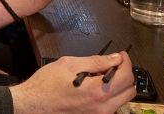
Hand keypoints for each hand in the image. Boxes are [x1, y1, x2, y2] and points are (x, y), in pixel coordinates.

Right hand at [11, 52, 135, 113]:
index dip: (126, 62)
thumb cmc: (46, 85)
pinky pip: (111, 105)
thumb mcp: (69, 64)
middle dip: (125, 74)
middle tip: (112, 64)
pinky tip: (94, 86)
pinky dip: (109, 94)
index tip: (121, 55)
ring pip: (122, 99)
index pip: (125, 76)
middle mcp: (103, 108)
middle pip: (130, 90)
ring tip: (100, 75)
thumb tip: (114, 58)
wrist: (33, 104)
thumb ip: (95, 61)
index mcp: (97, 92)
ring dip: (118, 85)